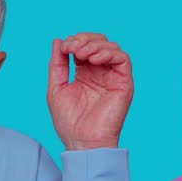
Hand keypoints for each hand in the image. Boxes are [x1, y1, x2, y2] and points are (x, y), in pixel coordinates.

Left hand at [46, 33, 132, 149]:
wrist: (83, 142)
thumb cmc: (69, 122)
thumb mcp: (57, 87)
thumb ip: (58, 64)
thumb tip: (58, 40)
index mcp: (85, 73)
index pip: (84, 45)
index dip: (75, 40)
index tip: (64, 48)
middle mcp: (101, 73)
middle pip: (99, 42)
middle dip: (84, 39)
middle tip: (72, 48)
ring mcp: (113, 77)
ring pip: (112, 47)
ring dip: (95, 45)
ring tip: (82, 54)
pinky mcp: (124, 83)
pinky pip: (123, 59)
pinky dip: (109, 53)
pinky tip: (94, 60)